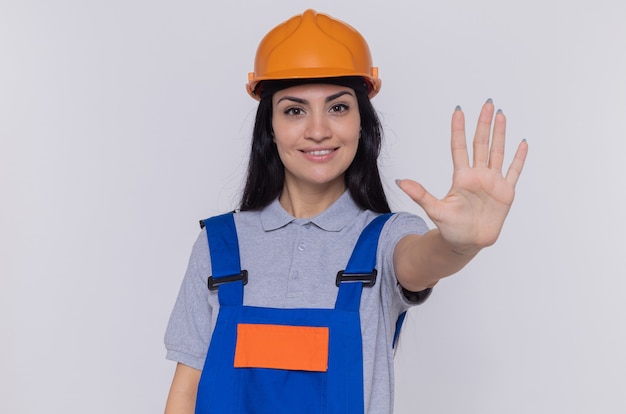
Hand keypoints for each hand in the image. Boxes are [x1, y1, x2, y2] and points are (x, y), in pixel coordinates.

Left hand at [397, 100, 527, 253]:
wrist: (467, 243)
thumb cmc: (450, 228)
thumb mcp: (434, 210)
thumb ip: (420, 194)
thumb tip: (400, 181)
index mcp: (461, 177)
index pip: (459, 147)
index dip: (459, 129)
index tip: (458, 110)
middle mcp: (477, 175)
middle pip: (481, 144)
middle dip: (484, 124)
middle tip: (488, 104)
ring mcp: (492, 182)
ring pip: (497, 152)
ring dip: (500, 134)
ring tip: (501, 115)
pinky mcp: (505, 192)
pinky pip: (514, 171)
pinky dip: (519, 158)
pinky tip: (522, 143)